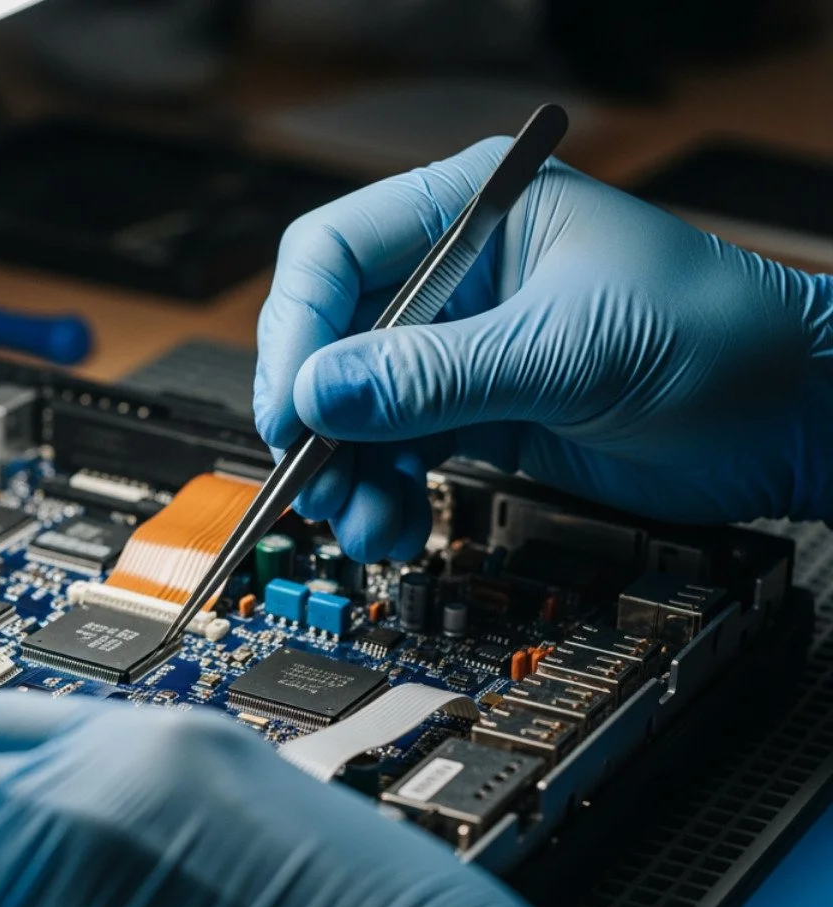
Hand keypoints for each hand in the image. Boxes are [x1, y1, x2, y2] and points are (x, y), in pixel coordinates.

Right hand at [255, 139, 832, 562]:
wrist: (793, 420)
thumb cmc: (719, 338)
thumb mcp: (568, 350)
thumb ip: (437, 374)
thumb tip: (322, 393)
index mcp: (473, 214)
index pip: (335, 254)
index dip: (299, 331)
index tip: (293, 407)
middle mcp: (455, 277)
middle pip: (333, 337)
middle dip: (319, 415)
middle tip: (314, 476)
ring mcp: (461, 348)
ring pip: (356, 406)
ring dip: (347, 469)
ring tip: (366, 518)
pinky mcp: (477, 412)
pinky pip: (396, 451)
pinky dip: (384, 492)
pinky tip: (397, 522)